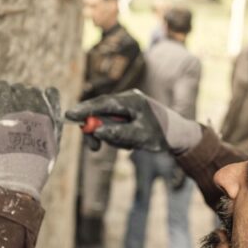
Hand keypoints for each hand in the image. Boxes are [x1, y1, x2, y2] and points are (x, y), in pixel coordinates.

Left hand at [0, 82, 61, 200]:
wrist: (16, 173)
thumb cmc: (34, 166)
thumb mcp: (52, 148)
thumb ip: (50, 131)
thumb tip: (43, 127)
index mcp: (48, 110)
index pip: (48, 93)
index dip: (39, 101)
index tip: (32, 110)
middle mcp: (30, 101)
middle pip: (22, 89)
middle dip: (16, 100)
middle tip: (8, 116)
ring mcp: (9, 101)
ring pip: (2, 87)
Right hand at [65, 90, 200, 153]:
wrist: (179, 135)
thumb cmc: (162, 135)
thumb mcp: (141, 137)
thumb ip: (118, 133)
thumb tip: (96, 131)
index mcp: (132, 100)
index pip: (103, 103)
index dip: (84, 109)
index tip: (69, 116)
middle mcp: (128, 99)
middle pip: (100, 112)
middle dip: (95, 130)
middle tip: (95, 149)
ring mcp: (127, 106)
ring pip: (106, 121)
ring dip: (111, 136)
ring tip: (129, 146)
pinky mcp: (128, 114)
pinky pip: (114, 125)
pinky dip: (117, 136)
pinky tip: (131, 143)